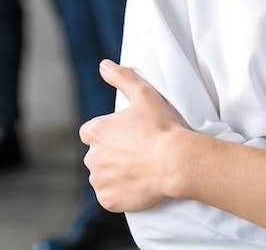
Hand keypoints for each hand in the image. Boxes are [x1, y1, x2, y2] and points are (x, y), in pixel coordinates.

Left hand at [79, 60, 187, 212]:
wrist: (176, 162)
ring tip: (137, 167)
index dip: (106, 132)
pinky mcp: (109, 201)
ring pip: (101, 175)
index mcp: (96, 131)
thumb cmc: (160, 127)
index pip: (89, 132)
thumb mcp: (143, 94)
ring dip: (112, 172)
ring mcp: (100, 180)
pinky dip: (118, 192)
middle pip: (95, 154)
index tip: (123, 134)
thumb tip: (103, 65)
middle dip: (109, 153)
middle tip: (134, 151)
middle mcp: (92, 157)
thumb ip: (121, 77)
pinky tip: (135, 183)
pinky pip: (109, 196)